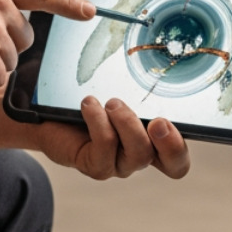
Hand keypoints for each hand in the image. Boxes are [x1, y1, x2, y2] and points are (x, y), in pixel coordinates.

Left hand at [34, 97, 189, 179]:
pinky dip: (99, 121)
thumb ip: (138, 88)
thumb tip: (156, 64)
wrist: (50, 115)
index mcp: (155, 141)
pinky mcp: (97, 166)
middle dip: (168, 143)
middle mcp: (141, 156)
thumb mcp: (119, 91)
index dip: (181, 147)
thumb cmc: (92, 102)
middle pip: (172, 164)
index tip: (168, 121)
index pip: (179, 158)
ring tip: (111, 102)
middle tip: (158, 121)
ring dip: (127, 123)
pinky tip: (89, 104)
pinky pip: (106, 146)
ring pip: (139, 155)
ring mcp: (119, 165)